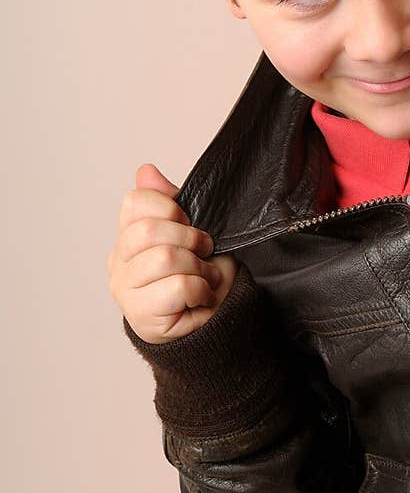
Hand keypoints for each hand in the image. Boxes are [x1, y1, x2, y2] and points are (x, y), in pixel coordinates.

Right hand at [107, 163, 237, 344]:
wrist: (208, 322)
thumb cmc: (196, 276)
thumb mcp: (188, 232)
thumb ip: (168, 202)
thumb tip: (146, 170)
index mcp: (126, 236)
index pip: (135, 202)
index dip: (170, 208)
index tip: (189, 223)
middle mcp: (118, 261)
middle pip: (149, 230)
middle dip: (189, 237)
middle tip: (204, 251)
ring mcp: (125, 289)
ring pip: (165, 258)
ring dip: (198, 267)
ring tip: (204, 277)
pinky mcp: (142, 314)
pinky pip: (178, 286)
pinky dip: (201, 289)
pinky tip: (201, 297)